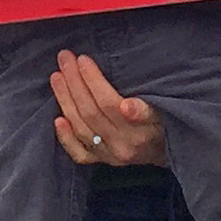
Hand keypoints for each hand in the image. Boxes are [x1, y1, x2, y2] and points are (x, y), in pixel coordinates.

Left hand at [51, 51, 167, 166]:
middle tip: (65, 58)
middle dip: (75, 82)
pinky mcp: (100, 162)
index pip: (109, 103)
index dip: (93, 81)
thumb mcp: (162, 111)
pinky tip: (56, 119)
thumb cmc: (163, 122)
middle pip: (91, 112)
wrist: (164, 151)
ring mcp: (108, 155)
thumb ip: (145, 109)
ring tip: (57, 76)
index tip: (83, 59)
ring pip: (81, 127)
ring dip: (65, 100)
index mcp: (139, 132)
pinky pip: (79, 153)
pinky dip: (65, 137)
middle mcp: (121, 146)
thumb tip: (127, 106)